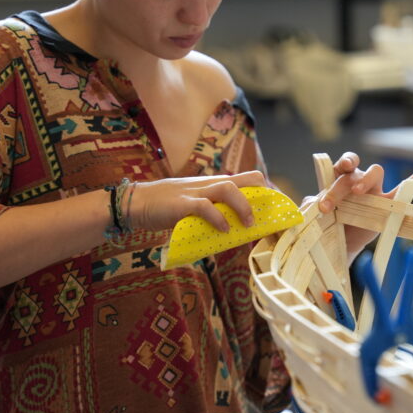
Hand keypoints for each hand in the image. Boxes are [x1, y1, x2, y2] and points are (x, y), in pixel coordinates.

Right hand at [127, 170, 266, 231]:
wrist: (137, 204)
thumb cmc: (167, 208)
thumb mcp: (195, 208)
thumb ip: (214, 214)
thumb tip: (232, 232)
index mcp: (213, 185)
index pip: (248, 179)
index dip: (265, 192)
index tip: (276, 208)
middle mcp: (208, 184)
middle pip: (246, 179)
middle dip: (262, 197)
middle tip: (267, 217)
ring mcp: (195, 192)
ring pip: (228, 188)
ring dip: (242, 206)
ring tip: (248, 224)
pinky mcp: (181, 204)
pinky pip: (204, 206)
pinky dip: (217, 218)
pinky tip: (223, 229)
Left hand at [313, 152, 412, 261]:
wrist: (340, 243)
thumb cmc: (328, 222)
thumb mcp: (316, 214)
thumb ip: (311, 205)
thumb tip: (309, 201)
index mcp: (340, 177)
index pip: (343, 163)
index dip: (343, 162)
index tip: (339, 170)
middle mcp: (357, 179)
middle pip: (355, 172)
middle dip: (341, 186)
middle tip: (328, 205)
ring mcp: (373, 190)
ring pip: (375, 172)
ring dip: (365, 179)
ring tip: (358, 192)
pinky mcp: (386, 204)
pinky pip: (402, 190)